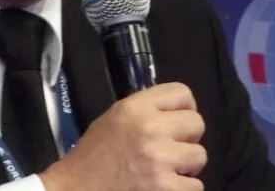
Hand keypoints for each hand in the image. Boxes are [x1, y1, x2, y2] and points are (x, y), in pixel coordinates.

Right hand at [40, 82, 206, 190]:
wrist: (75, 190)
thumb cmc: (93, 157)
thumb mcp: (114, 118)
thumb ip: (145, 110)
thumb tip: (176, 114)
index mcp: (135, 108)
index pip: (183, 93)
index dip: (184, 108)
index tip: (177, 122)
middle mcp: (150, 129)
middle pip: (197, 123)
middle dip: (187, 138)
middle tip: (171, 149)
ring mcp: (159, 160)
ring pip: (200, 156)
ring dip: (186, 166)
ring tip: (167, 170)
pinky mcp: (165, 189)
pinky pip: (196, 186)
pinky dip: (183, 189)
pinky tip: (165, 187)